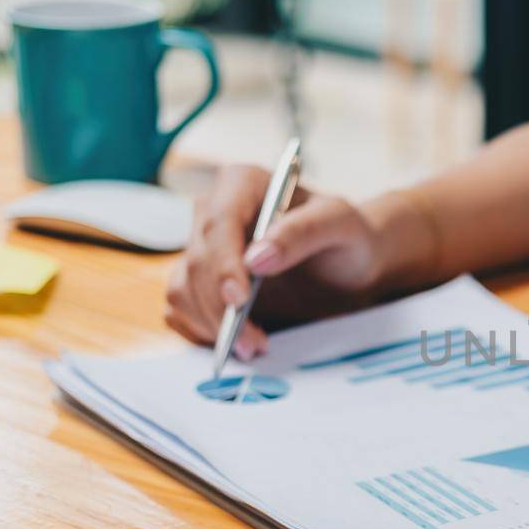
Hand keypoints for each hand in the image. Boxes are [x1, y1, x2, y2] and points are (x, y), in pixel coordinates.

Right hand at [165, 165, 412, 357]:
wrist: (346, 265)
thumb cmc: (345, 236)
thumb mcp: (341, 225)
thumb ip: (304, 232)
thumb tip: (257, 258)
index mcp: (243, 183)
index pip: (219, 222)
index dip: (223, 263)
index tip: (239, 299)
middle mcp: (213, 211)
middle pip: (198, 261)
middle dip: (220, 307)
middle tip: (254, 341)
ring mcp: (202, 247)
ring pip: (183, 287)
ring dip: (210, 324)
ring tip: (253, 345)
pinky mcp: (198, 280)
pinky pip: (182, 307)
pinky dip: (203, 330)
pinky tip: (238, 341)